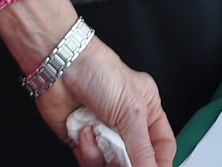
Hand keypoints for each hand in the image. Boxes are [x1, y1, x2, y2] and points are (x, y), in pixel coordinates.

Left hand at [36, 36, 174, 166]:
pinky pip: (92, 162)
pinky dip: (88, 153)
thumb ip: (143, 148)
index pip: (162, 145)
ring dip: (105, 157)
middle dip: (128, 163)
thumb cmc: (97, 70)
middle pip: (136, 161)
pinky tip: (85, 133)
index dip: (159, 162)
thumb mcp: (131, 111)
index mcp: (147, 108)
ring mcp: (105, 132)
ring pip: (113, 165)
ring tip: (98, 138)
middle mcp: (127, 122)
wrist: (60, 65)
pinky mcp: (84, 140)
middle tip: (122, 159)